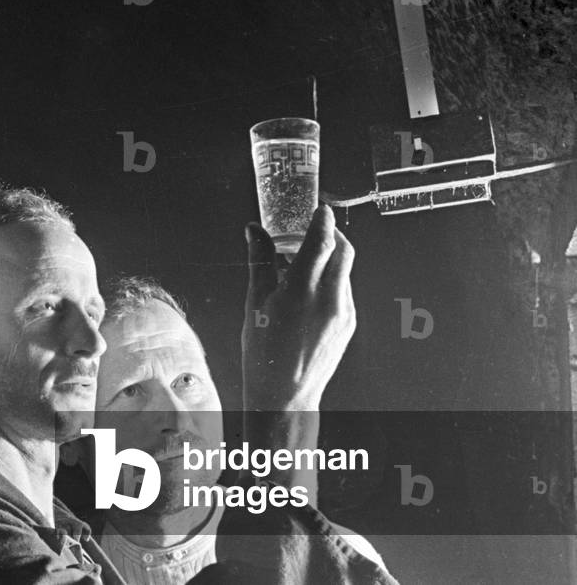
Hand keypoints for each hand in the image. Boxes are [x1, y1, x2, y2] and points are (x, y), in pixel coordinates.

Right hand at [241, 205, 355, 411]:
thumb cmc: (264, 354)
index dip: (321, 219)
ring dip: (331, 257)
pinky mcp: (349, 324)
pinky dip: (331, 280)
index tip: (317, 208)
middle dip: (332, 234)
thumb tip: (255, 231)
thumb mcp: (254, 302)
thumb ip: (260, 261)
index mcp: (301, 291)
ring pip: (344, 271)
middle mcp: (328, 299)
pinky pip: (344, 291)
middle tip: (313, 228)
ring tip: (305, 261)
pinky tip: (310, 289)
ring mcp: (343, 313)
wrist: (285, 395)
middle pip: (343, 250)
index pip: (321, 241)